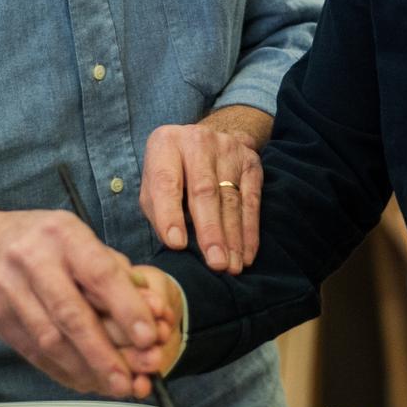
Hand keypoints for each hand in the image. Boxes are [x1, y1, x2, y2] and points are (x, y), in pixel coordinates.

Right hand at [0, 209, 175, 397]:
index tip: (148, 337)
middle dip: (105, 352)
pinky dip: (63, 371)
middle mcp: (33, 259)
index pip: (99, 274)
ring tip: (115, 386)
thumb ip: (115, 271)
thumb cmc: (37, 241)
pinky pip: (33, 352)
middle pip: (72, 314)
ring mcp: (8, 288)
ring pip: (50, 339)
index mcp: (63, 233)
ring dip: (86, 368)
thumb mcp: (76, 237)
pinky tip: (86, 381)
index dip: (126, 308)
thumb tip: (154, 309)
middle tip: (132, 379)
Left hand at [140, 113, 265, 273]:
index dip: (170, 214)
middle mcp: (197, 141)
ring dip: (232, 237)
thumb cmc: (173, 173)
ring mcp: (228, 149)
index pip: (166, 182)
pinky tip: (246, 254)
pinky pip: (252, 200)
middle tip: (215, 262)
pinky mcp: (251, 162)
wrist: (206, 142)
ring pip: (231, 199)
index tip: (177, 244)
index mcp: (165, 144)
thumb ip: (159, 212)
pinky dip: (250, 230)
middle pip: (205, 191)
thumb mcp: (154, 185)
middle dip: (210, 230)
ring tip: (231, 266)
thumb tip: (176, 245)